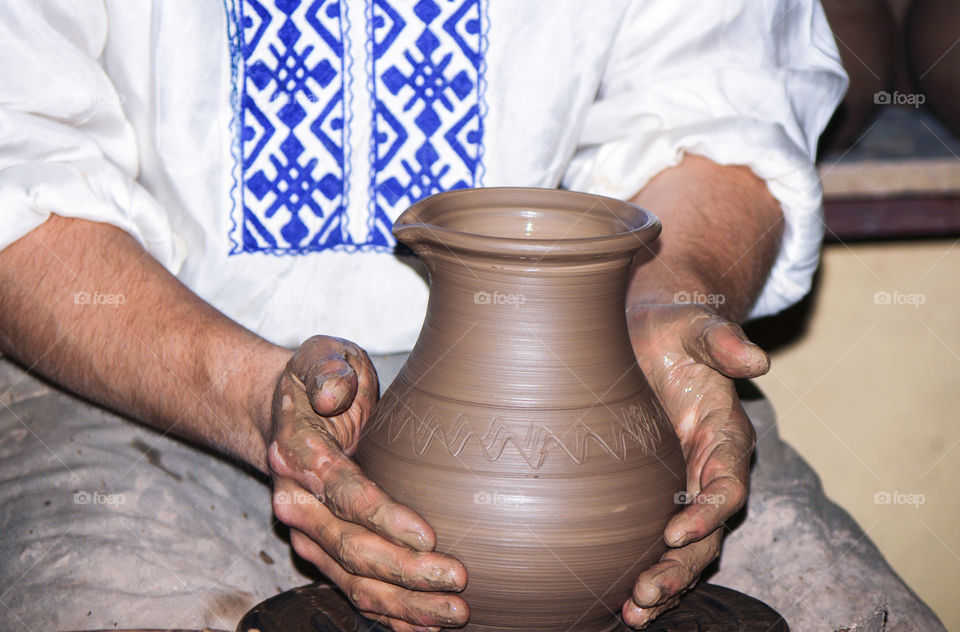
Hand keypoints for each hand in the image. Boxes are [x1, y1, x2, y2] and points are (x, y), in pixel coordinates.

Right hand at [266, 335, 468, 631]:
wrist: (283, 412)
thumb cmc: (317, 380)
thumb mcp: (323, 358)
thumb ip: (327, 371)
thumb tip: (333, 392)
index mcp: (299, 455)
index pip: (344, 493)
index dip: (385, 517)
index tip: (429, 535)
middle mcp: (298, 503)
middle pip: (351, 548)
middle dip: (406, 570)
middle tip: (458, 578)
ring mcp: (309, 533)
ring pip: (354, 580)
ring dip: (404, 602)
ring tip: (454, 612)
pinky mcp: (323, 550)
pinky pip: (354, 589)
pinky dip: (389, 612)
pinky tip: (424, 626)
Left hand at [622, 303, 764, 627]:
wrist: (645, 332)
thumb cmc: (672, 328)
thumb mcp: (695, 326)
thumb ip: (723, 342)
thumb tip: (758, 361)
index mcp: (725, 436)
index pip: (726, 484)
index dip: (707, 512)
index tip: (674, 533)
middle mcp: (709, 470)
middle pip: (707, 532)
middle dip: (681, 566)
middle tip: (645, 592)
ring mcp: (682, 486)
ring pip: (686, 548)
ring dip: (664, 582)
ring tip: (634, 612)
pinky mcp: (653, 494)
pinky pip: (655, 541)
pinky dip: (644, 571)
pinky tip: (620, 604)